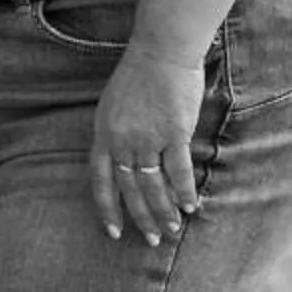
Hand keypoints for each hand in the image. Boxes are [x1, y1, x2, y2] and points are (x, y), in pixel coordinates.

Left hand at [87, 49, 204, 245]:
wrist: (160, 51)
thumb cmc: (138, 74)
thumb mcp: (113, 105)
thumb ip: (116, 134)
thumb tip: (126, 160)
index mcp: (103, 133)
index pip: (100, 179)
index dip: (106, 208)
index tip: (113, 231)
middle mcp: (121, 140)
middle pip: (129, 188)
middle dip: (140, 217)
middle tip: (151, 239)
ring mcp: (147, 138)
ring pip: (154, 185)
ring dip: (164, 211)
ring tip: (173, 229)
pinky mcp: (173, 134)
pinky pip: (179, 172)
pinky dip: (185, 192)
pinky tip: (191, 206)